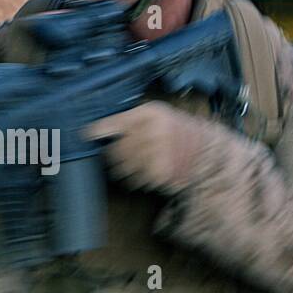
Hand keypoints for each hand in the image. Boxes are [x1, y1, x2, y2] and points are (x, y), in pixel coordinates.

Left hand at [84, 101, 212, 193]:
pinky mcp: (161, 172)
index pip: (116, 122)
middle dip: (114, 156)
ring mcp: (158, 153)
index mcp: (151, 113)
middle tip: (118, 157)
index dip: (99, 130)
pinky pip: (138, 180)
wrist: (206, 150)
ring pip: (124, 167)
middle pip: (117, 149)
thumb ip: (129, 121)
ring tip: (137, 164)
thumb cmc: (175, 131)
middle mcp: (153, 131)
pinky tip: (149, 172)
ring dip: (124, 169)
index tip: (86, 135)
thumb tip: (94, 133)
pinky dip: (140, 179)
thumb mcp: (157, 116)